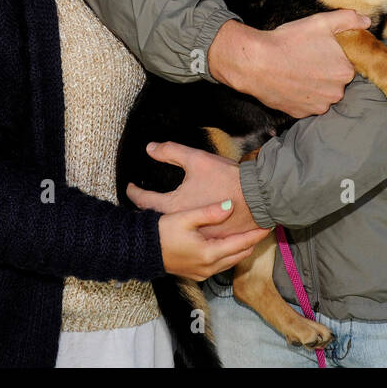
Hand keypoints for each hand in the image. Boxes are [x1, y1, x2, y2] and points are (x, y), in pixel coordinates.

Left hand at [127, 141, 259, 238]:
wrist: (258, 197)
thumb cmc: (227, 178)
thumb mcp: (196, 159)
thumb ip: (170, 151)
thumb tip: (149, 147)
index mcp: (174, 205)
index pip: (144, 201)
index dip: (134, 193)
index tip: (129, 188)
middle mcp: (182, 224)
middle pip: (155, 219)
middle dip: (146, 210)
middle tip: (142, 202)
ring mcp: (197, 235)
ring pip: (174, 230)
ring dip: (165, 222)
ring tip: (160, 213)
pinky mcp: (212, 240)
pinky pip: (193, 237)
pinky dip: (186, 230)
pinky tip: (187, 223)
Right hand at [158, 201, 270, 279]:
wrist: (140, 251)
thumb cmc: (161, 233)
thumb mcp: (185, 218)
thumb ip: (209, 212)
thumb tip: (230, 205)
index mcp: (209, 253)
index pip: (242, 244)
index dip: (256, 234)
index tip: (269, 224)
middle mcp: (209, 267)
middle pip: (240, 254)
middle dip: (252, 241)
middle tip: (264, 226)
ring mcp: (202, 272)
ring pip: (231, 260)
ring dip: (242, 248)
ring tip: (251, 233)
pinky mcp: (195, 273)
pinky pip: (220, 264)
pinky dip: (230, 253)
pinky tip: (231, 242)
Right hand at [210, 11, 368, 117]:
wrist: (255, 63)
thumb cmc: (289, 41)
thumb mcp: (321, 22)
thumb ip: (348, 19)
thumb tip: (367, 22)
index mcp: (345, 71)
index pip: (347, 64)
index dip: (333, 56)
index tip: (318, 50)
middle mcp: (336, 93)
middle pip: (336, 81)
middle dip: (325, 71)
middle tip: (306, 59)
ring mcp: (318, 106)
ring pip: (322, 94)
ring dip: (314, 85)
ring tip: (297, 70)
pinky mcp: (301, 114)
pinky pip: (307, 105)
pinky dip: (301, 96)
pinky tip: (290, 82)